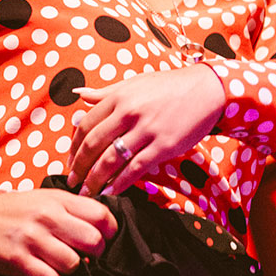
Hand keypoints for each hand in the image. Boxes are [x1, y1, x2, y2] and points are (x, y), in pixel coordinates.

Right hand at [0, 189, 118, 275]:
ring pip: (73, 264)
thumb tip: (104, 227)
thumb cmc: (18, 209)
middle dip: (94, 254)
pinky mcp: (18, 260)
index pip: (102, 215)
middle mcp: (48, 217)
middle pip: (94, 242)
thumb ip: (74, 209)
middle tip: (85, 256)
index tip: (102, 238)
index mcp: (59, 200)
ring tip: (62, 266)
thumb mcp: (47, 198)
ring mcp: (32, 239)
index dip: (108, 231)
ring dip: (72, 270)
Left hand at [67, 65, 226, 196]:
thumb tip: (78, 95)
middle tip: (71, 182)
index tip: (69, 161)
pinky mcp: (164, 146)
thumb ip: (104, 92)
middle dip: (78, 167)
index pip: (86, 125)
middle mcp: (129, 113)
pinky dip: (120, 183)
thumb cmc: (168, 86)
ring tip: (87, 193)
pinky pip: (135, 169)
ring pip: (111, 160)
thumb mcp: (134, 83)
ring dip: (95, 180)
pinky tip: (111, 192)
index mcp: (119, 97)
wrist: (206, 89)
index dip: (73, 147)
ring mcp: (146, 130)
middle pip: (94, 145)